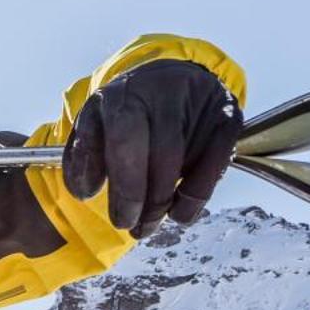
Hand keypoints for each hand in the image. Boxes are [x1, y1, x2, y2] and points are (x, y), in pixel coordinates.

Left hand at [63, 59, 242, 237]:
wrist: (165, 81)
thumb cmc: (124, 114)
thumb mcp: (93, 129)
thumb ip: (82, 160)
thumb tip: (86, 191)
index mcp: (124, 95)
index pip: (126, 142)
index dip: (127, 188)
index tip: (122, 220)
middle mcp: (165, 90)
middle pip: (163, 155)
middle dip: (150, 202)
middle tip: (138, 229)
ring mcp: (201, 100)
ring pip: (189, 161)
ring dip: (171, 203)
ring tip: (152, 223)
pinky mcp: (228, 113)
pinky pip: (218, 162)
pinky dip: (199, 194)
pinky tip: (181, 209)